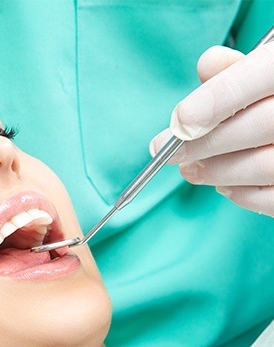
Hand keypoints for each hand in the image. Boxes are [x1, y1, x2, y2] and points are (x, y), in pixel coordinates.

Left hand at [149, 41, 273, 215]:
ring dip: (216, 171)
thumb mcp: (264, 70)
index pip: (263, 74)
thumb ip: (236, 70)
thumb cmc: (271, 96)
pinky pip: (273, 197)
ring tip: (189, 168)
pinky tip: (223, 184)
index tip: (179, 121)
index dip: (217, 99)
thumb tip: (207, 64)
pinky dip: (242, 194)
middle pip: (261, 125)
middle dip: (205, 142)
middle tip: (168, 152)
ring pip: (265, 165)